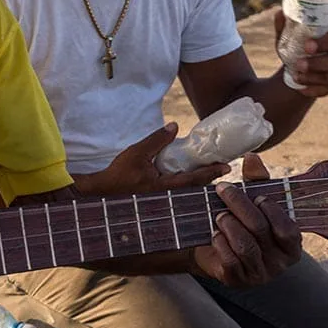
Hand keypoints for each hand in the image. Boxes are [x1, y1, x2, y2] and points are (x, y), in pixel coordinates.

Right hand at [72, 123, 230, 195]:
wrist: (101, 193)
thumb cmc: (118, 175)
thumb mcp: (136, 153)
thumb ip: (156, 140)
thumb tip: (174, 126)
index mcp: (164, 187)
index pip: (193, 179)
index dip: (211, 172)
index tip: (226, 166)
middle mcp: (167, 197)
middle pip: (195, 188)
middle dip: (211, 179)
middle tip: (226, 169)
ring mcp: (162, 201)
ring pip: (188, 192)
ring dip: (201, 182)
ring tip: (213, 173)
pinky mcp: (157, 199)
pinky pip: (178, 192)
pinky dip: (188, 185)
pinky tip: (190, 178)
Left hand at [191, 153, 301, 286]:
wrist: (213, 250)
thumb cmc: (240, 222)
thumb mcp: (252, 201)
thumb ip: (257, 180)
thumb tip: (252, 158)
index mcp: (291, 245)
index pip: (288, 229)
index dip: (272, 210)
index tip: (256, 195)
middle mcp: (279, 263)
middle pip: (260, 230)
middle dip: (240, 206)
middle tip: (224, 190)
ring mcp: (259, 275)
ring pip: (245, 246)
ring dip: (229, 225)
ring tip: (219, 214)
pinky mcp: (237, 281)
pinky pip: (230, 261)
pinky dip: (220, 244)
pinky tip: (214, 234)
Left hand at [276, 1, 327, 97]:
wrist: (294, 73)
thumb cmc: (295, 48)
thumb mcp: (286, 37)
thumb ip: (284, 26)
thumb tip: (279, 13)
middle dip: (325, 44)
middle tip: (306, 47)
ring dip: (316, 67)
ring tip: (297, 69)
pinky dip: (313, 86)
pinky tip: (300, 85)